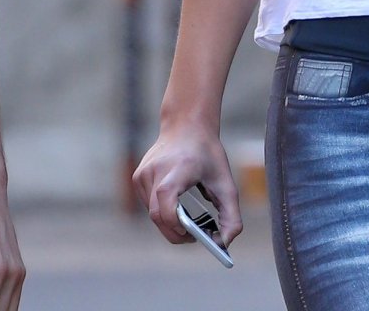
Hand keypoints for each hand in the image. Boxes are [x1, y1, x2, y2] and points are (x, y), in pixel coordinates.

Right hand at [133, 121, 242, 248]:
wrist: (187, 124)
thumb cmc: (208, 154)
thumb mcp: (226, 182)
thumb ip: (231, 215)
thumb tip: (224, 244)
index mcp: (178, 168)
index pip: (167, 204)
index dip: (177, 226)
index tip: (193, 235)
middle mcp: (156, 170)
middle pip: (159, 216)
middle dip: (176, 232)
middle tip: (194, 236)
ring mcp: (143, 173)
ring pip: (152, 214)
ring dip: (169, 222)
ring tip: (187, 219)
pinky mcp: (137, 177)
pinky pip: (148, 205)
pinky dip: (162, 210)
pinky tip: (175, 200)